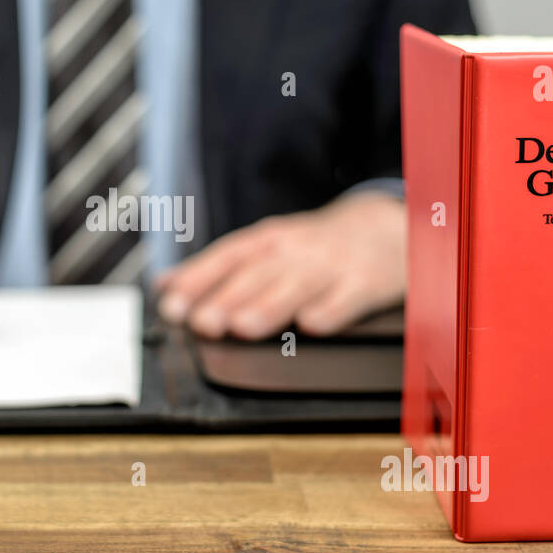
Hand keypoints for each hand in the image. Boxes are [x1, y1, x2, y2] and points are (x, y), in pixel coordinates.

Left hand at [153, 190, 405, 339]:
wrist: (388, 226)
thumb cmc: (318, 247)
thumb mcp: (268, 245)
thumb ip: (218, 268)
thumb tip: (163, 286)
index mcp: (269, 241)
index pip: (227, 257)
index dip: (198, 279)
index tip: (171, 304)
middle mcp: (296, 250)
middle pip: (258, 274)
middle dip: (227, 298)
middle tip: (201, 323)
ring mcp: (332, 266)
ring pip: (298, 286)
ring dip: (269, 305)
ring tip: (242, 327)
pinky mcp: (367, 282)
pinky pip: (348, 298)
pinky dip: (331, 310)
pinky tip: (311, 325)